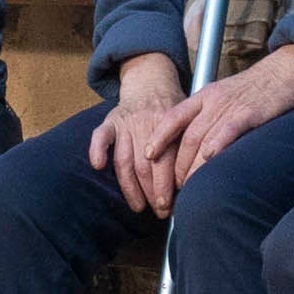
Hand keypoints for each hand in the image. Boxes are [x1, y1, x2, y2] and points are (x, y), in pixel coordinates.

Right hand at [93, 54, 187, 214]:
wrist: (151, 81)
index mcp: (168, 124)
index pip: (166, 161)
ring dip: (130, 187)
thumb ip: (187, 145)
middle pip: (146, 165)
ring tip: (139, 206)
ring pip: (125, 159)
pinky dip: (97, 149)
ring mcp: (126, 123)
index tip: (170, 206)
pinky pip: (101, 135)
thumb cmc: (172, 109)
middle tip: (160, 212)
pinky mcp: (111, 121)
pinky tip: (98, 166)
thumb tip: (196, 181)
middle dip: (153, 193)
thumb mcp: (187, 120)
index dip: (167, 186)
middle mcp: (146, 124)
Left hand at [161, 40, 293, 190]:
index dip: (158, 137)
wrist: (285, 71)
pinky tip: (210, 160)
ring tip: (188, 186)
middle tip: (174, 186)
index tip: (148, 155)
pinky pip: (227, 131)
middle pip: (185, 136)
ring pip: (201, 138)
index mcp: (204, 96)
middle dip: (176, 165)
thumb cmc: (257, 89)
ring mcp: (230, 107)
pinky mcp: (249, 113)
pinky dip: (216, 146)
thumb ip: (210, 116)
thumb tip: (197, 147)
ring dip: (192, 166)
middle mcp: (212, 101)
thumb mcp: (226, 96)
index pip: (173, 117)